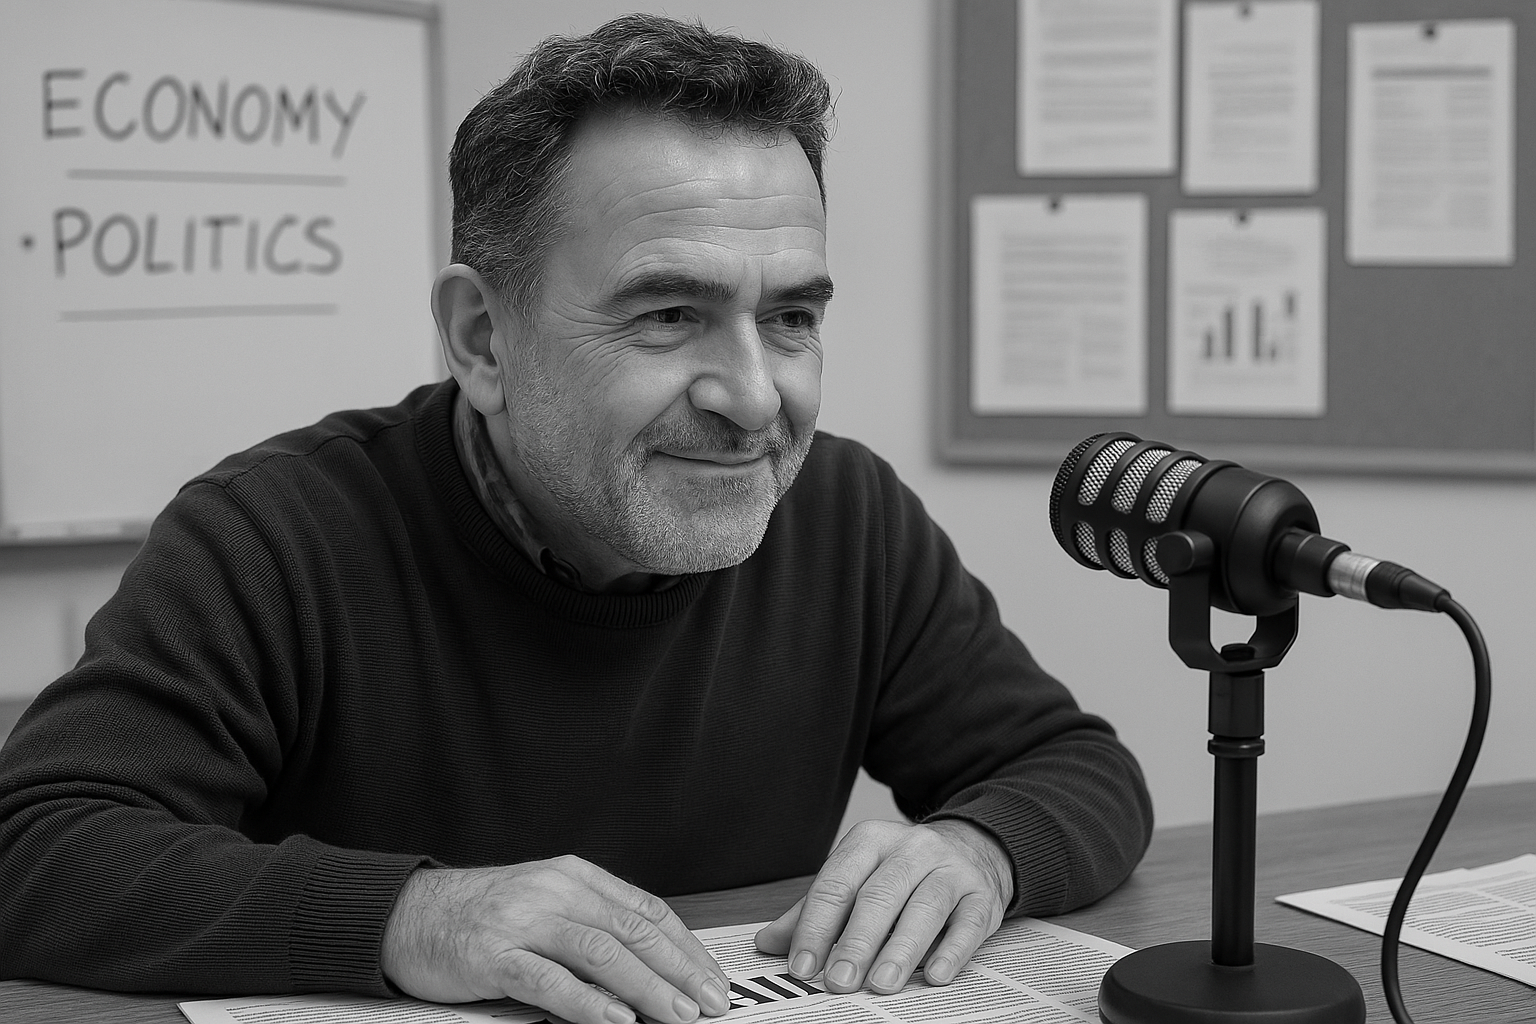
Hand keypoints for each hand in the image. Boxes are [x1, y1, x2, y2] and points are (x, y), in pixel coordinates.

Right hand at [380, 855, 731, 1023]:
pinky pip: (550, 980)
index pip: (647, 911)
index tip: (713, 980)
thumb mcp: (545, 903)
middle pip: (633, 931)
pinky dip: (589, 1003)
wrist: (406, 914)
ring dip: (648, 988)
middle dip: (680, 971)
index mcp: (575, 876)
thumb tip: (652, 966)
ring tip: (679, 1016)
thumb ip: (593, 924)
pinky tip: (617, 1020)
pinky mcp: (494, 954)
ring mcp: (524, 920)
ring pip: (601, 953)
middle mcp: (556, 891)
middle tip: (711, 1004)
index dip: (686, 948)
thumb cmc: (480, 915)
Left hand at [754, 819, 1012, 994]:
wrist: (973, 847)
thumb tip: (767, 942)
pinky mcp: (981, 894)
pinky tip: (935, 975)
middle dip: (857, 942)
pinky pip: (968, 922)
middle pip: (879, 895)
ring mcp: (949, 868)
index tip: (801, 966)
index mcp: (870, 841)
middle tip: (839, 981)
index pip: (837, 882)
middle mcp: (910, 848)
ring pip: (924, 907)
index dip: (816, 926)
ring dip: (901, 949)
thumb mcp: (858, 878)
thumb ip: (816, 910)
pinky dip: (952, 950)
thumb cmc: (902, 872)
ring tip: (881, 982)